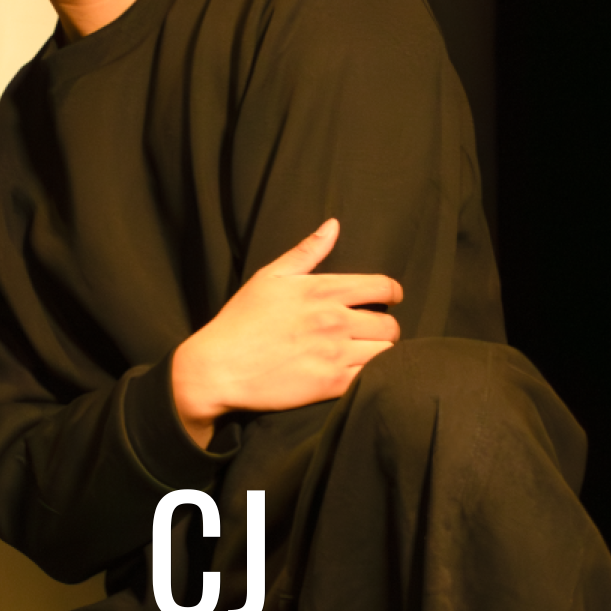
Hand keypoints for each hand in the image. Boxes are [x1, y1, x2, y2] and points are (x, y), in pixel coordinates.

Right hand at [171, 218, 401, 446]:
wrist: (217, 368)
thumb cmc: (241, 321)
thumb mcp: (269, 277)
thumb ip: (306, 251)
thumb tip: (333, 225)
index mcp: (323, 291)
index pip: (383, 287)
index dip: (393, 292)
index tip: (390, 298)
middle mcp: (334, 321)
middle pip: (390, 325)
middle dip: (386, 328)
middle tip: (373, 332)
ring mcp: (334, 355)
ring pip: (385, 353)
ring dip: (380, 353)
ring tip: (365, 353)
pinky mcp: (330, 385)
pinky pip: (370, 379)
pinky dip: (370, 376)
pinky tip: (356, 372)